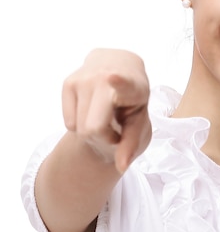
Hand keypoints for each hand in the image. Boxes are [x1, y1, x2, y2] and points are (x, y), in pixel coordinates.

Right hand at [62, 48, 151, 172]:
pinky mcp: (68, 82)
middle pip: (93, 129)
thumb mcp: (138, 122)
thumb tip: (121, 167)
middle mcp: (104, 77)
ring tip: (104, 116)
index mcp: (131, 85)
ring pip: (79, 128)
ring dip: (91, 131)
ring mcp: (83, 79)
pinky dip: (80, 124)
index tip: (110, 77)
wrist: (118, 65)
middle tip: (114, 126)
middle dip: (103, 137)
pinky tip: (92, 110)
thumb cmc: (132, 100)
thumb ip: (131, 145)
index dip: (118, 82)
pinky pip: (69, 123)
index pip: (123, 84)